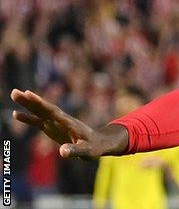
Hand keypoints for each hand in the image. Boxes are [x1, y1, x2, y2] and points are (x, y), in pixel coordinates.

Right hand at [10, 89, 127, 158]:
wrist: (99, 143)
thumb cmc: (94, 147)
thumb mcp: (86, 151)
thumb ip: (74, 151)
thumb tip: (62, 152)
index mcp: (69, 124)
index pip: (53, 112)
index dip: (41, 104)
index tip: (30, 95)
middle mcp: (61, 120)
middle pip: (44, 109)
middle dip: (30, 101)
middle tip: (14, 92)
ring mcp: (56, 123)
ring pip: (40, 112)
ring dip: (27, 104)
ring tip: (14, 94)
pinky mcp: (53, 128)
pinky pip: (38, 121)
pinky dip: (27, 118)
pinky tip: (15, 114)